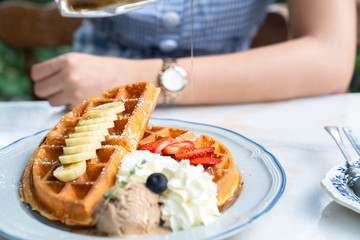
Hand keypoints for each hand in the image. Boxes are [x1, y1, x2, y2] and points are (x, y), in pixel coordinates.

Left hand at [31, 53, 161, 108]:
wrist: (130, 78)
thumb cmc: (105, 69)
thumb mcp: (80, 61)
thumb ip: (60, 68)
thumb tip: (42, 82)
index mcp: (67, 61)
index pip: (36, 73)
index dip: (41, 78)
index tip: (48, 80)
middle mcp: (68, 76)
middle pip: (40, 90)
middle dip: (49, 91)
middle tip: (61, 89)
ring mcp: (75, 93)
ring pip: (51, 102)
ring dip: (60, 100)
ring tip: (76, 94)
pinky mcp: (83, 106)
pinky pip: (65, 109)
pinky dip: (72, 107)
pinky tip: (84, 99)